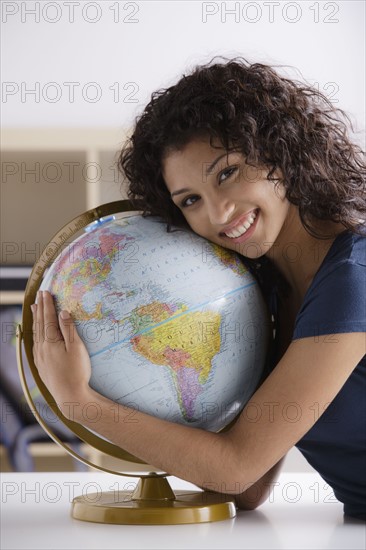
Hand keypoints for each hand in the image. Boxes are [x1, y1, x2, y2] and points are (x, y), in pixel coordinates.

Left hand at [31, 290, 91, 418]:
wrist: (70, 396)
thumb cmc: (77, 372)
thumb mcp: (76, 348)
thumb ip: (69, 329)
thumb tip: (62, 312)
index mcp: (51, 341)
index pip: (48, 318)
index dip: (47, 304)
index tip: (46, 292)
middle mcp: (42, 347)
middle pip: (40, 323)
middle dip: (40, 308)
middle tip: (39, 295)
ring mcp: (39, 357)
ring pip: (36, 333)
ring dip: (36, 319)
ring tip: (34, 308)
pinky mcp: (40, 365)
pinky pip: (35, 343)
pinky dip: (35, 332)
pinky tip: (36, 332)